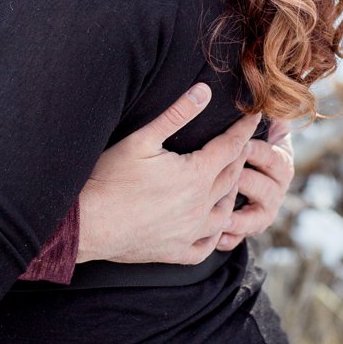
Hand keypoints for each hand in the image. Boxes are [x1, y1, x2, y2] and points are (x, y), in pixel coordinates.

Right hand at [77, 86, 259, 265]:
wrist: (87, 224)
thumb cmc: (109, 177)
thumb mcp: (142, 139)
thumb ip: (176, 114)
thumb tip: (204, 91)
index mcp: (195, 175)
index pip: (231, 147)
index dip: (244, 130)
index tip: (255, 117)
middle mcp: (200, 206)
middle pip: (231, 177)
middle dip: (240, 156)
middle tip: (244, 143)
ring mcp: (190, 232)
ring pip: (225, 212)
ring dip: (231, 193)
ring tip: (231, 180)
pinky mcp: (177, 252)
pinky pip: (208, 244)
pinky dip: (217, 232)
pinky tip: (214, 224)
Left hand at [214, 121, 294, 249]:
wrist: (245, 174)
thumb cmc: (247, 144)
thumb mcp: (261, 126)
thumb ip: (267, 111)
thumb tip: (269, 90)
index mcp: (281, 163)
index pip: (275, 158)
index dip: (259, 152)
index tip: (241, 146)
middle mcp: (277, 189)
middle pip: (267, 189)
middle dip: (246, 183)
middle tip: (227, 179)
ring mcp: (264, 211)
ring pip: (257, 217)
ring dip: (239, 216)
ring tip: (221, 215)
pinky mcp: (248, 228)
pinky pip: (241, 237)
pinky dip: (230, 238)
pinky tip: (217, 238)